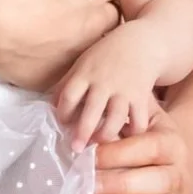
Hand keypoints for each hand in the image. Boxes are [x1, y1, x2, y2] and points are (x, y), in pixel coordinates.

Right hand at [0, 0, 117, 89]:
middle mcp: (92, 22)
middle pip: (108, 14)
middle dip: (94, 9)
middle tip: (68, 4)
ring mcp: (76, 52)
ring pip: (90, 43)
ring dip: (80, 35)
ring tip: (54, 28)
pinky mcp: (56, 75)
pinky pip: (63, 66)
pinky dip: (55, 58)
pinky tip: (36, 48)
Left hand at [55, 23, 155, 148]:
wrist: (140, 44)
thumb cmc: (105, 57)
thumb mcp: (82, 64)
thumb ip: (67, 84)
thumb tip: (50, 106)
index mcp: (84, 74)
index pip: (69, 96)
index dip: (63, 112)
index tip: (62, 124)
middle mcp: (104, 83)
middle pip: (91, 111)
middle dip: (82, 132)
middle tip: (76, 148)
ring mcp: (124, 91)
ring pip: (115, 119)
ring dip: (106, 134)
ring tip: (100, 143)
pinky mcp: (142, 98)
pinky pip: (138, 120)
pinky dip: (133, 132)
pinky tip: (126, 136)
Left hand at [94, 104, 192, 193]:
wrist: (186, 154)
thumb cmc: (151, 135)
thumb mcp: (141, 119)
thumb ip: (120, 116)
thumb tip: (84, 115)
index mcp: (168, 140)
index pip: (144, 147)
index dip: (115, 153)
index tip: (86, 157)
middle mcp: (178, 167)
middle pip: (155, 177)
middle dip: (118, 183)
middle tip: (87, 186)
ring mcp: (181, 191)